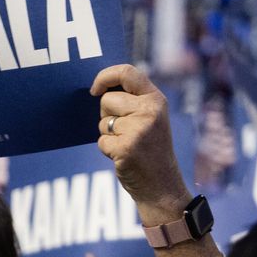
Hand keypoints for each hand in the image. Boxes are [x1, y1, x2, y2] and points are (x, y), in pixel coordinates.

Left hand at [91, 64, 192, 228]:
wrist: (162, 184)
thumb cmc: (150, 149)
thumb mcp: (150, 118)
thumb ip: (133, 101)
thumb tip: (99, 88)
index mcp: (156, 99)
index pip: (128, 72)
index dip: (105, 76)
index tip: (95, 89)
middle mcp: (150, 111)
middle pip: (107, 99)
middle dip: (106, 115)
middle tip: (124, 131)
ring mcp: (138, 129)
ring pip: (102, 121)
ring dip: (107, 134)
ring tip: (127, 144)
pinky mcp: (126, 147)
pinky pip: (101, 140)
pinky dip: (107, 150)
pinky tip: (124, 156)